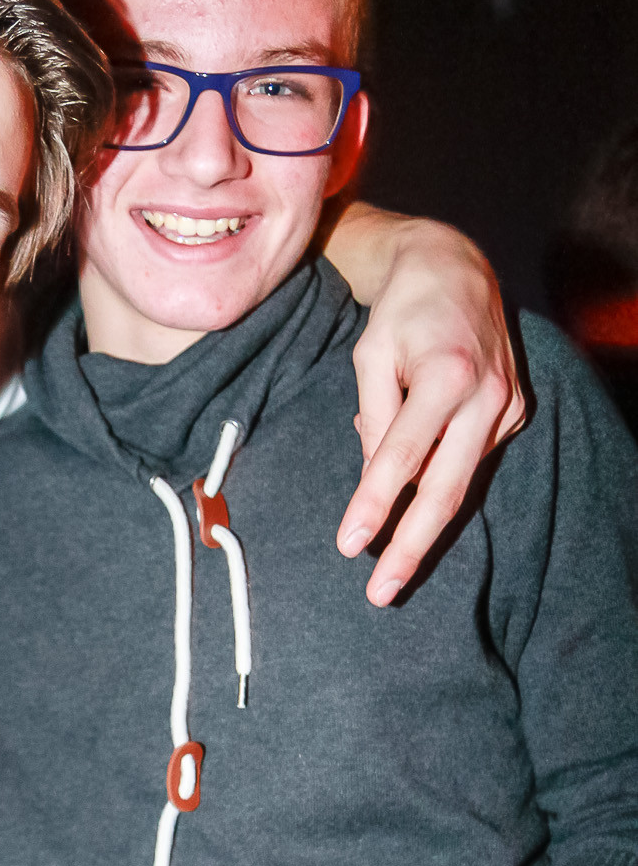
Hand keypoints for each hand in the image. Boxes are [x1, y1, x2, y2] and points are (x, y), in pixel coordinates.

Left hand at [338, 220, 525, 607]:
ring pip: (458, 481)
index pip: (402, 457)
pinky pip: (466, 459)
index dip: (375, 505)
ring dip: (420, 515)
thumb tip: (374, 480)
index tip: (349, 548)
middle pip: (447, 490)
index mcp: (448, 375)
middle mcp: (487, 395)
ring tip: (387, 551)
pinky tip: (418, 459)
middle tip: (381, 595)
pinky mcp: (516, 414)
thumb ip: (373, 418)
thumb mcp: (368, 355)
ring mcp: (508, 407)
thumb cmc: (403, 313)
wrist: (457, 270)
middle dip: (411, 548)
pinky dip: (436, 471)